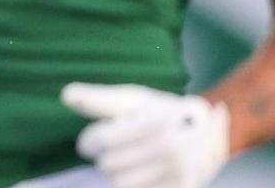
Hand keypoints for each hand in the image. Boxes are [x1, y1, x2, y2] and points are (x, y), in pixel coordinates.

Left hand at [62, 83, 230, 187]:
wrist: (209, 134)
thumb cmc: (160, 112)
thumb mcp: (132, 100)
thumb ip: (98, 100)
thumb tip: (65, 95)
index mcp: (156, 120)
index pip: (103, 141)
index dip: (88, 143)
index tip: (89, 144)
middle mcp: (171, 148)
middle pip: (109, 165)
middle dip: (106, 157)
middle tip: (116, 149)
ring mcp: (179, 172)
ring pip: (120, 184)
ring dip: (118, 174)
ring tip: (129, 161)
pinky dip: (135, 185)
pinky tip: (143, 172)